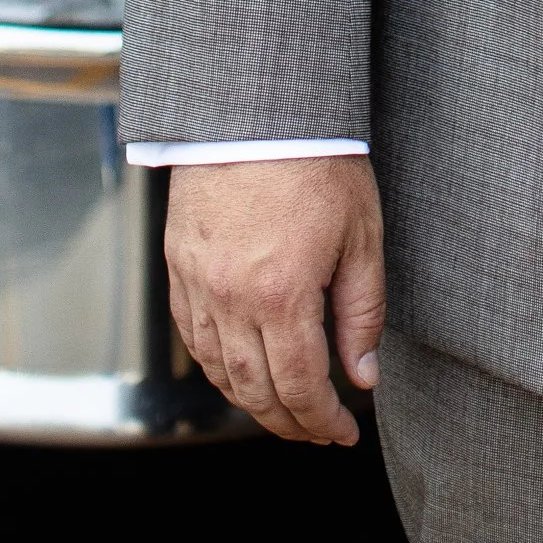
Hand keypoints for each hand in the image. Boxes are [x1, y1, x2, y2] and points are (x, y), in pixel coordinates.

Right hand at [164, 154, 386, 444]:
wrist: (256, 108)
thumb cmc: (318, 162)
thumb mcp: (361, 236)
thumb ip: (361, 313)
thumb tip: (363, 376)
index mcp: (282, 295)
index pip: (299, 388)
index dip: (323, 421)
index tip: (343, 433)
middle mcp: (231, 299)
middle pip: (255, 392)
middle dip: (289, 423)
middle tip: (317, 431)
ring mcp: (198, 284)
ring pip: (219, 372)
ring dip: (252, 401)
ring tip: (284, 409)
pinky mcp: (178, 266)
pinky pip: (193, 337)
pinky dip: (217, 366)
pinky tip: (241, 370)